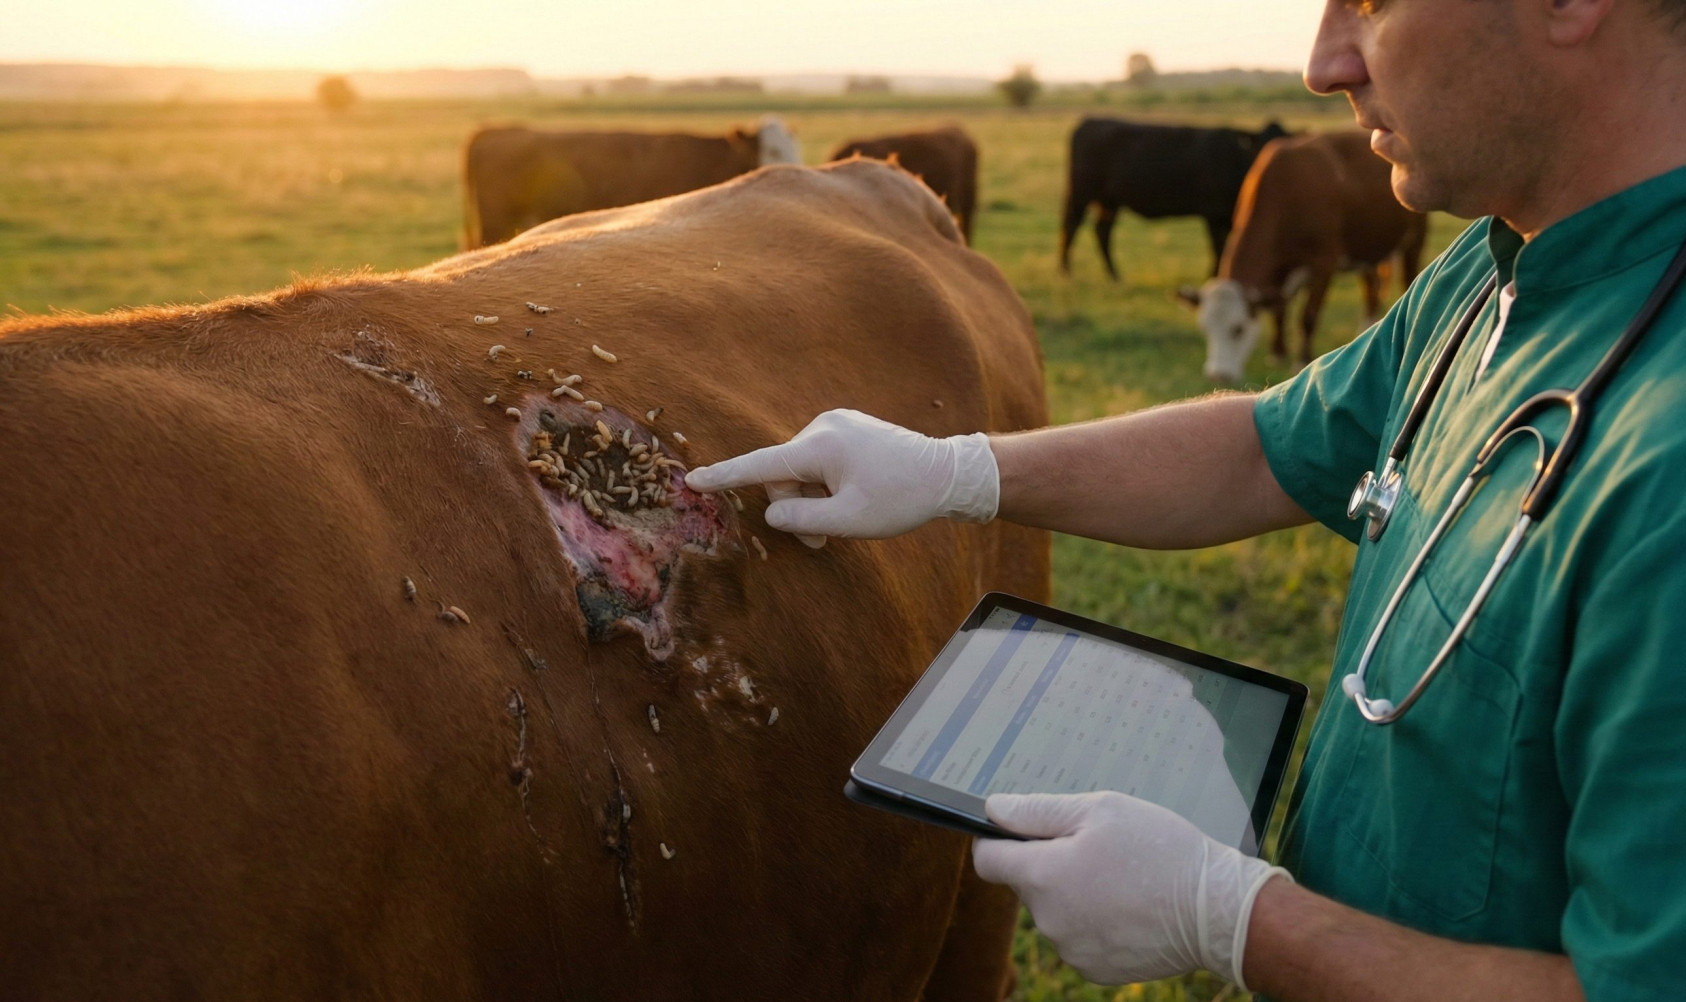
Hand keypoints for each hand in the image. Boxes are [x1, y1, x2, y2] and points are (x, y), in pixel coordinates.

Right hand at [683, 409, 998, 547]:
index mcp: (819, 446)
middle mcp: (823, 426)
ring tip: (843, 522)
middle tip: (823, 541)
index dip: (724, 476)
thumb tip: (773, 513)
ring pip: (803, 472)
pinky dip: (827, 486)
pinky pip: (821, 462)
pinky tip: (853, 498)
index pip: (759, 465)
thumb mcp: (849, 520)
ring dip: (815, 501)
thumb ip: (802, 520)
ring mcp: (837, 425)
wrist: (950, 473)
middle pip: (785, 476)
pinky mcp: (849, 429)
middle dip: (797, 509)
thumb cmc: (902, 498)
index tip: (692, 480)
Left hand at [971, 792, 1287, 988]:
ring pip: (1054, 911)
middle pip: (1026, 884)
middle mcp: (1048, 920)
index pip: (988, 860)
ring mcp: (1070, 949)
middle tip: (1096, 849)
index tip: (1021, 832)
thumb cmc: (1160, 850)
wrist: (1215, 910)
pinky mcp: (1094, 970)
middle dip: (1049, 864)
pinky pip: (1077, 937)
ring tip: (1119, 879)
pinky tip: (1128, 907)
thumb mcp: (1099, 810)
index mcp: (1043, 876)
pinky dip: (1093, 922)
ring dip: (1073, 894)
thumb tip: (992, 810)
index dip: (998, 840)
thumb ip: (1037, 811)